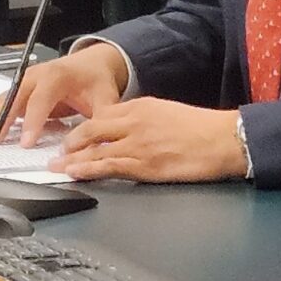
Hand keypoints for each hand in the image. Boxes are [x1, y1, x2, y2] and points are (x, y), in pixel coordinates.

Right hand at [0, 41, 128, 147]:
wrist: (92, 63)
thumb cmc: (95, 79)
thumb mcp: (105, 98)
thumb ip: (101, 119)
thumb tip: (97, 140)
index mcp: (56, 76)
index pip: (41, 99)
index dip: (34, 121)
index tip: (26, 142)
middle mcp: (34, 77)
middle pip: (13, 99)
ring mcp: (22, 83)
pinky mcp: (16, 92)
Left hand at [50, 100, 248, 182]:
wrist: (223, 139)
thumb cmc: (203, 128)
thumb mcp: (168, 111)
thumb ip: (145, 118)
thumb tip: (128, 128)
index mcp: (141, 106)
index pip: (103, 115)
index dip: (84, 127)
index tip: (75, 134)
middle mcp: (134, 122)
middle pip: (91, 130)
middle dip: (71, 141)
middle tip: (59, 150)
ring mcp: (137, 144)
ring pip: (94, 150)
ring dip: (72, 159)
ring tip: (57, 166)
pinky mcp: (144, 165)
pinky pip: (108, 167)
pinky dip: (88, 170)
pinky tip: (75, 173)